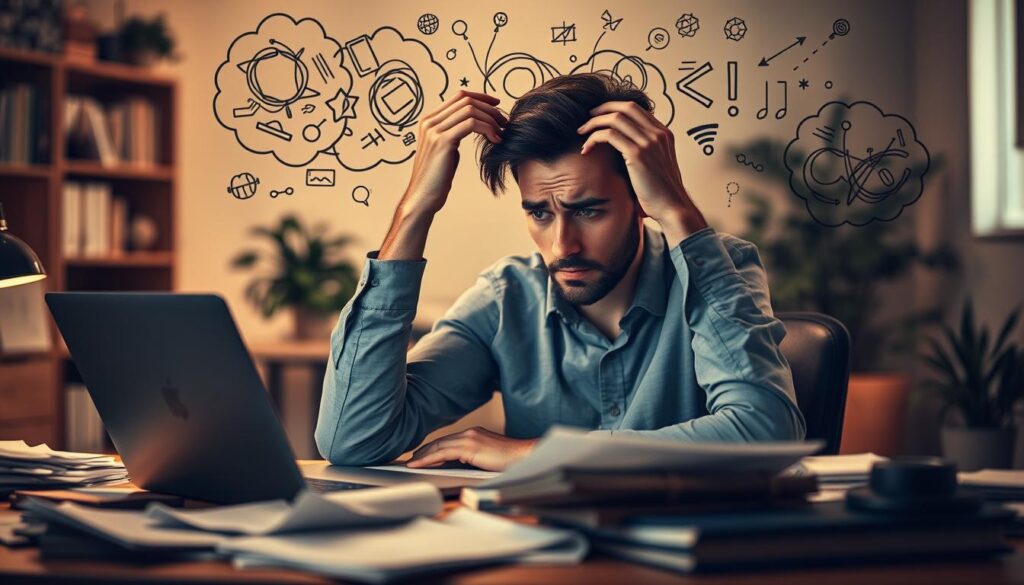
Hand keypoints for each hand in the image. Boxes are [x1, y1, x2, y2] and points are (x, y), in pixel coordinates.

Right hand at [399, 90, 505, 218]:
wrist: (423, 197)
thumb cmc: (437, 178)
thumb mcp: (446, 149)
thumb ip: (454, 134)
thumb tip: (473, 126)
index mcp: (429, 120)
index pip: (459, 96)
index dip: (481, 97)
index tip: (497, 104)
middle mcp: (430, 121)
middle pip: (466, 100)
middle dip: (489, 109)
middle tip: (504, 122)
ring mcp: (434, 130)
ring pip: (470, 110)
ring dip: (490, 119)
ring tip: (501, 132)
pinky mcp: (442, 141)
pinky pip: (471, 124)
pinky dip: (487, 129)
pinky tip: (495, 140)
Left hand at [406, 427, 537, 470]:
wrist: (526, 457)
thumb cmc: (511, 461)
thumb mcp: (488, 458)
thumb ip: (473, 458)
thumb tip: (458, 465)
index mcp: (474, 434)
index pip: (447, 441)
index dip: (432, 449)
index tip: (420, 456)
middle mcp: (470, 433)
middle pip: (440, 442)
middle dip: (423, 452)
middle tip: (410, 461)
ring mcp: (470, 438)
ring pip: (439, 446)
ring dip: (422, 456)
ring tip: (410, 464)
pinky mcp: (470, 447)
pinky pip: (443, 453)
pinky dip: (428, 459)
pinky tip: (419, 465)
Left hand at [578, 101, 707, 244]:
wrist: (672, 207)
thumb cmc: (662, 193)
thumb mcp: (657, 164)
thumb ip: (645, 150)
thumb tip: (623, 146)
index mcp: (664, 133)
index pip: (636, 108)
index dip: (614, 107)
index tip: (599, 116)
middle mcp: (658, 133)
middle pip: (625, 107)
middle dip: (602, 109)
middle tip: (587, 118)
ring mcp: (649, 142)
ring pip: (615, 118)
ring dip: (594, 123)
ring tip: (581, 132)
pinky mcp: (637, 154)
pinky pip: (609, 135)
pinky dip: (594, 138)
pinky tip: (586, 149)